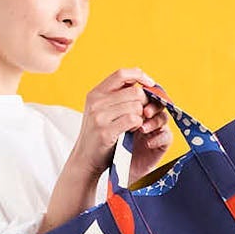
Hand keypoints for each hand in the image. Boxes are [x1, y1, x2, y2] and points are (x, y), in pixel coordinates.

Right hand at [73, 68, 173, 185]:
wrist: (84, 159)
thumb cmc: (98, 134)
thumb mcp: (101, 110)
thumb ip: (116, 95)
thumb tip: (141, 83)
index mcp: (95, 93)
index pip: (121, 74)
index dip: (139, 75)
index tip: (149, 84)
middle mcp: (96, 102)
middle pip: (134, 91)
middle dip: (143, 102)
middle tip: (140, 113)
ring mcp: (100, 117)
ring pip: (136, 106)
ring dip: (140, 116)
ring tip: (133, 124)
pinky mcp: (106, 132)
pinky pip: (133, 120)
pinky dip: (137, 125)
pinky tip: (131, 130)